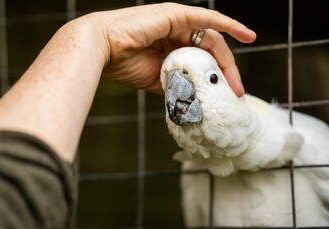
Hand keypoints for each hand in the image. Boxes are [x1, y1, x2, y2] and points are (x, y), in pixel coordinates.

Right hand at [91, 3, 255, 95]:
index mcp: (168, 45)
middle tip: (236, 92)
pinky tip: (246, 34)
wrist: (102, 50)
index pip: (198, 59)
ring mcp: (176, 21)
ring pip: (211, 39)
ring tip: (237, 82)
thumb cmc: (122, 64)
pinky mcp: (176, 14)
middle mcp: (174, 31)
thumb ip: (173, 82)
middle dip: (224, 72)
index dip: (214, 76)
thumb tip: (188, 94)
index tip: (225, 95)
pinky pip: (207, 18)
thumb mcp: (154, 79)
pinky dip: (228, 24)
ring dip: (228, 60)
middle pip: (208, 50)